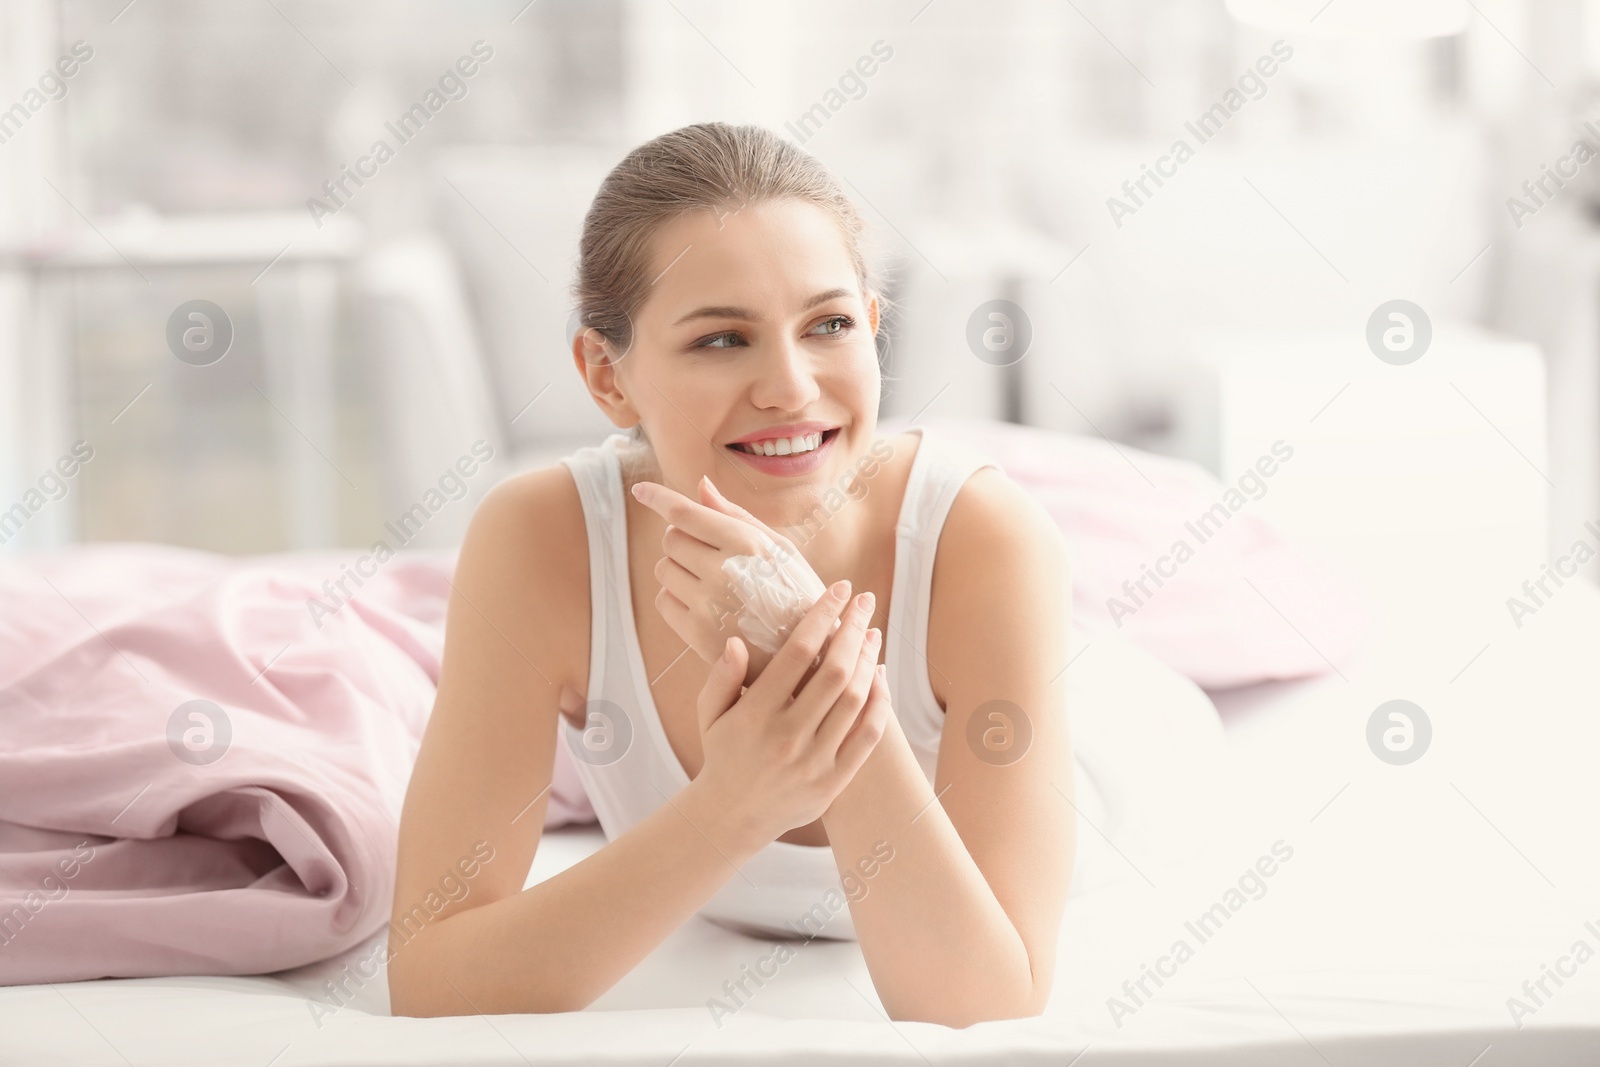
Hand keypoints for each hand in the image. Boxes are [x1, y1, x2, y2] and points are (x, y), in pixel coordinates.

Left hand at [631, 474, 825, 686]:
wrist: (814, 657)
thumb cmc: (800, 595)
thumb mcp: (781, 549)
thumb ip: (736, 516)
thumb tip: (700, 485)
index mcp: (746, 543)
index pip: (685, 513)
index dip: (657, 498)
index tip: (640, 490)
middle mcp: (723, 571)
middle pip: (671, 539)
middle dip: (684, 541)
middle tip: (711, 555)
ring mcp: (707, 604)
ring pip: (663, 569)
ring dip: (679, 570)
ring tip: (713, 583)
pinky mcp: (697, 633)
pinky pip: (664, 601)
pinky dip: (677, 598)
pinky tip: (705, 605)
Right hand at [693, 578, 889, 842]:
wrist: (732, 817)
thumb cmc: (723, 754)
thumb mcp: (710, 714)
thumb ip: (721, 676)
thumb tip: (738, 641)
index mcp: (755, 714)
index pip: (798, 652)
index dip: (822, 616)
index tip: (839, 590)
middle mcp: (787, 737)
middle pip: (835, 671)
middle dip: (854, 629)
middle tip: (865, 602)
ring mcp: (814, 761)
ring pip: (855, 699)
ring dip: (869, 659)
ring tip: (872, 634)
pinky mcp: (833, 780)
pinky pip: (867, 735)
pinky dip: (879, 701)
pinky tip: (879, 675)